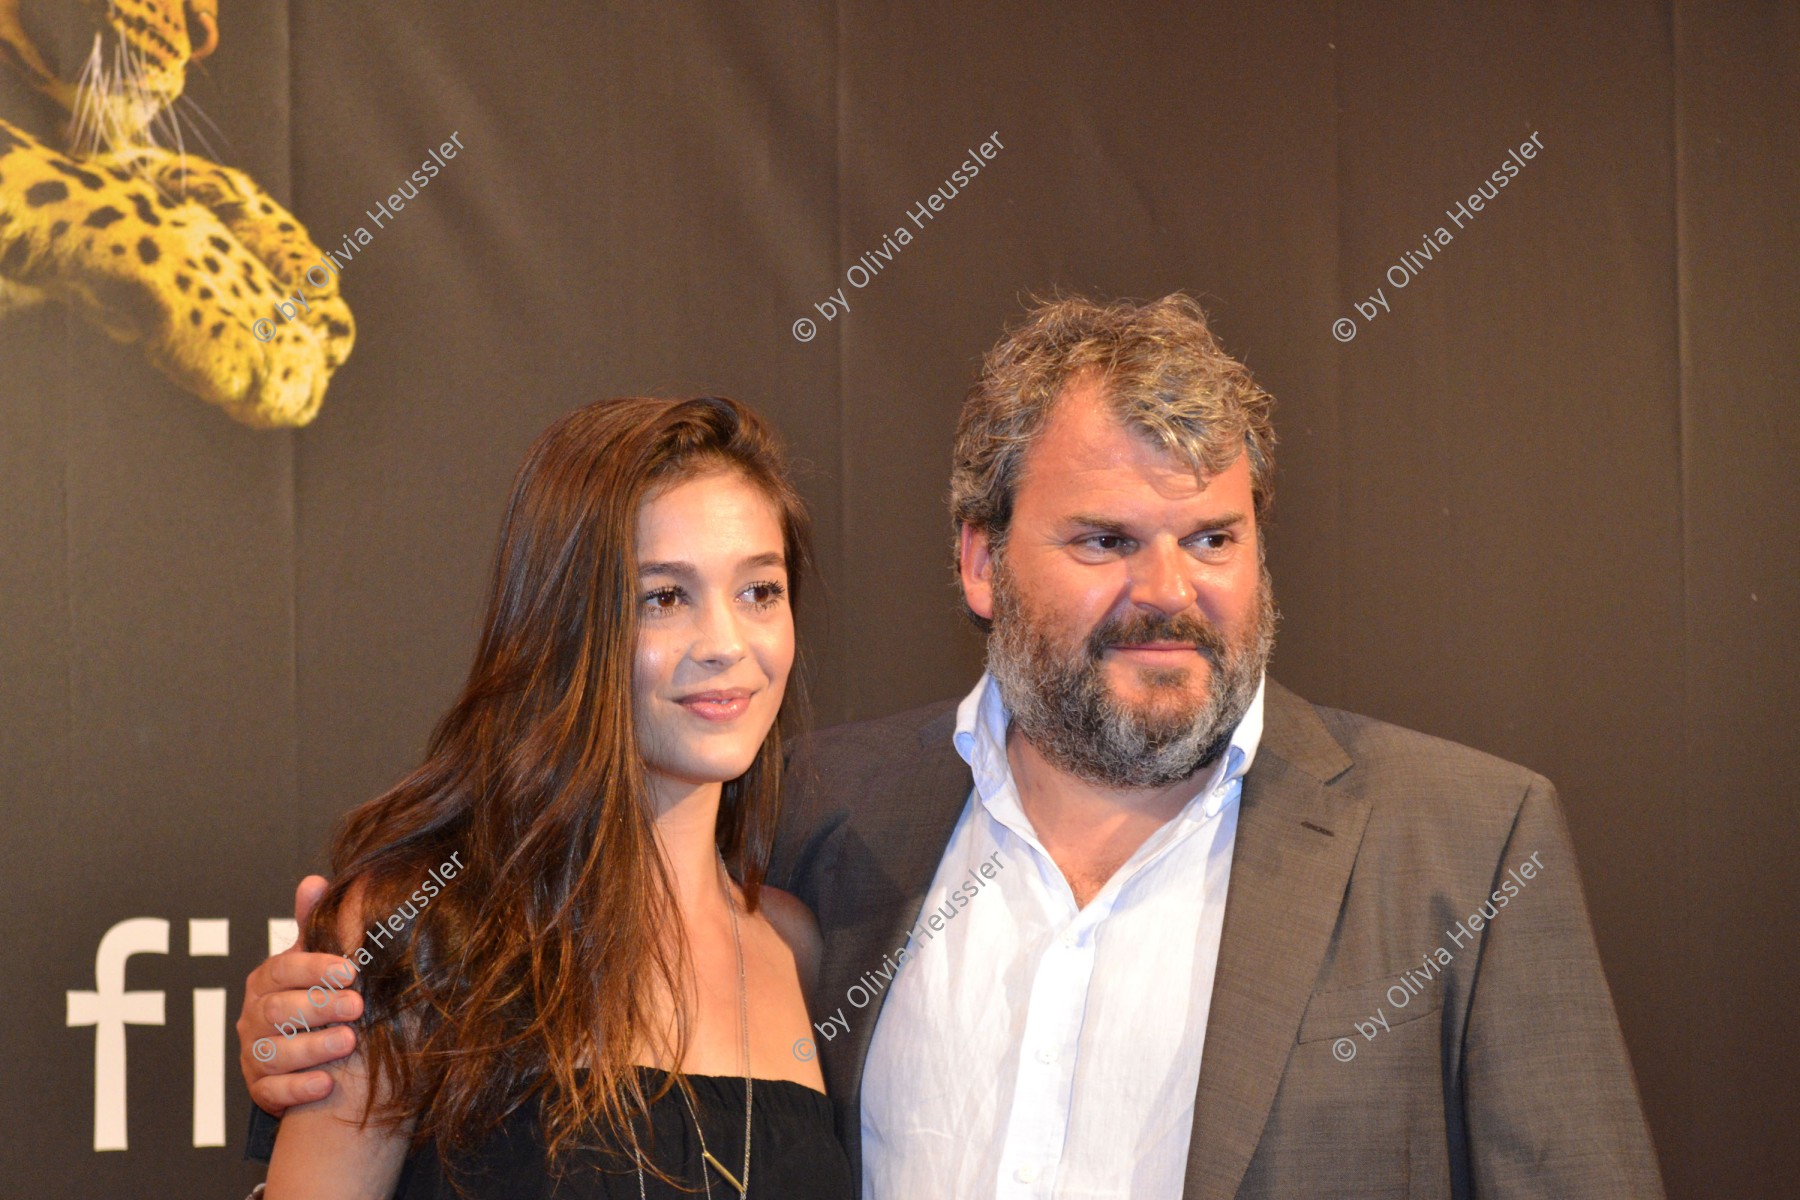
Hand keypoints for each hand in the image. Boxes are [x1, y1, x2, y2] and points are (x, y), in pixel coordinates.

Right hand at [236, 876, 361, 1115]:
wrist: (299, 1054)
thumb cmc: (311, 995)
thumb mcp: (312, 959)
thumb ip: (313, 925)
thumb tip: (314, 881)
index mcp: (267, 980)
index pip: (284, 970)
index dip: (316, 969)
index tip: (351, 970)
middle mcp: (254, 1017)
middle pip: (280, 1011)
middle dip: (320, 1008)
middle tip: (358, 1007)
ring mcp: (254, 1055)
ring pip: (275, 1052)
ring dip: (313, 1048)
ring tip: (348, 1042)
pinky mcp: (260, 1090)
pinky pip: (272, 1092)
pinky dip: (298, 1088)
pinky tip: (325, 1084)